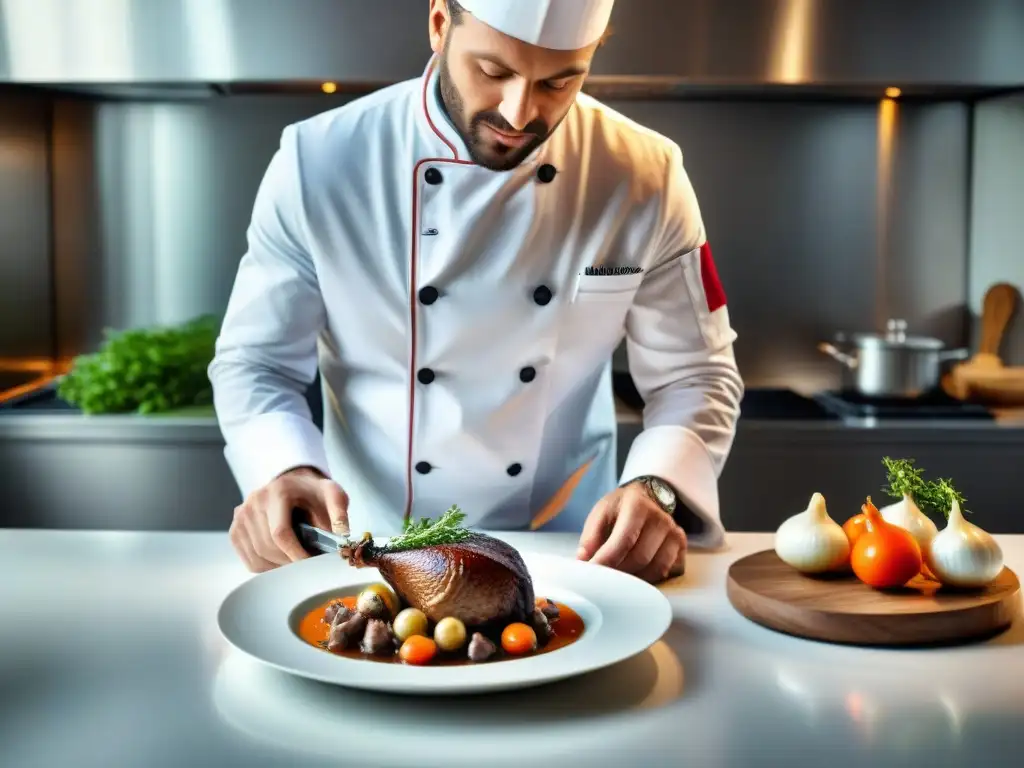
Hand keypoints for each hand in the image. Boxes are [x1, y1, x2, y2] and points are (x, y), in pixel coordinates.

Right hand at [229, 466, 349, 572]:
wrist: (293, 484)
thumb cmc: (314, 493)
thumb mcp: (333, 495)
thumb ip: (339, 513)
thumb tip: (343, 537)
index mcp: (278, 491)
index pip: (280, 533)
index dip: (295, 554)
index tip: (311, 565)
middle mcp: (254, 501)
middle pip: (268, 547)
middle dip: (290, 562)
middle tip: (309, 565)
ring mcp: (241, 515)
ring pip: (258, 556)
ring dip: (280, 566)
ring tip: (297, 561)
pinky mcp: (236, 529)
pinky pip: (250, 560)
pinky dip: (268, 567)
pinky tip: (282, 560)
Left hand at [576, 481, 686, 582]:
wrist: (646, 498)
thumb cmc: (620, 508)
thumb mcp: (601, 513)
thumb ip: (590, 537)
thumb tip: (584, 561)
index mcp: (637, 506)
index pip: (624, 540)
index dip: (607, 560)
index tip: (593, 572)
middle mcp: (661, 519)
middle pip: (641, 557)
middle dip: (619, 572)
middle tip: (604, 577)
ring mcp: (675, 533)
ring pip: (656, 568)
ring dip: (635, 578)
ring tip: (619, 576)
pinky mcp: (681, 546)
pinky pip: (667, 571)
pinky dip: (650, 578)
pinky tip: (637, 573)